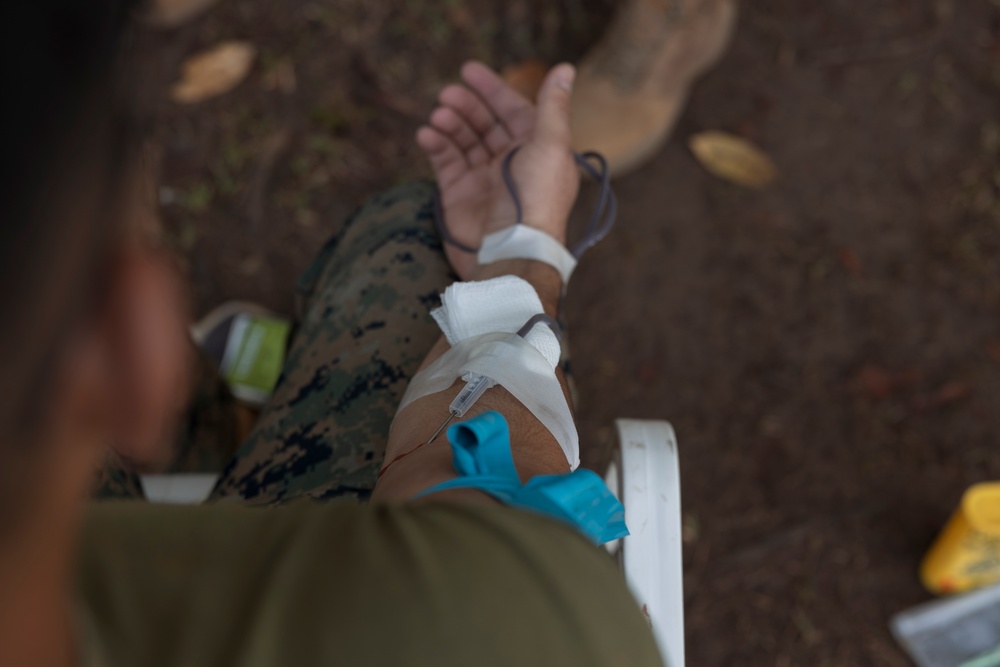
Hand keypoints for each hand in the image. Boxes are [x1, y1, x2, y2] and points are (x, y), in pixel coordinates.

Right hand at [417, 62, 580, 279]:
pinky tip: (428, 134)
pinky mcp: (460, 194)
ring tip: (439, 116)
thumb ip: (553, 105)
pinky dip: (436, 144)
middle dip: (467, 105)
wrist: (512, 250)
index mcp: (536, 149)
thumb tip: (565, 67)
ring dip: (450, 123)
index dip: (492, 89)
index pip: (513, 110)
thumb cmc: (538, 198)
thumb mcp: (551, 145)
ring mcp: (483, 179)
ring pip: (463, 139)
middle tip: (447, 94)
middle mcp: (510, 163)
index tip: (468, 70)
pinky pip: (445, 161)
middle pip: (485, 123)